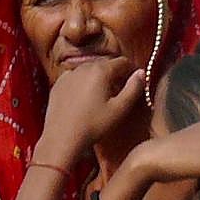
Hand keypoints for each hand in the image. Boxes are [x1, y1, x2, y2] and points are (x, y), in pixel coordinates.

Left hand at [33, 59, 148, 166]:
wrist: (62, 138)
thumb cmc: (94, 125)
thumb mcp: (120, 109)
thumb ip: (133, 88)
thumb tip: (141, 73)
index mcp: (101, 70)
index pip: (123, 62)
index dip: (132, 70)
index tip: (136, 82)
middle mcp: (83, 67)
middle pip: (106, 64)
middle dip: (116, 73)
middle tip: (122, 90)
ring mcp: (68, 74)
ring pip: (90, 70)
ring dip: (99, 78)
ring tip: (104, 96)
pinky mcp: (58, 84)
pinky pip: (76, 78)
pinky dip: (84, 83)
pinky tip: (85, 99)